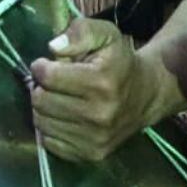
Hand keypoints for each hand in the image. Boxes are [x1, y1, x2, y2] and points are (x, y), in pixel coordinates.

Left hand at [29, 18, 160, 162]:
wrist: (146, 96)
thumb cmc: (119, 62)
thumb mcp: (106, 35)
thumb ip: (80, 32)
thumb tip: (53, 47)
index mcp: (102, 81)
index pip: (48, 76)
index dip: (41, 66)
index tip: (46, 64)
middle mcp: (99, 114)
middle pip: (41, 101)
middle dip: (40, 87)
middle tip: (52, 82)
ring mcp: (95, 138)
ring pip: (42, 122)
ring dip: (44, 108)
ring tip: (59, 98)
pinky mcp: (91, 154)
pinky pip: (50, 142)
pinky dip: (51, 127)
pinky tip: (64, 116)